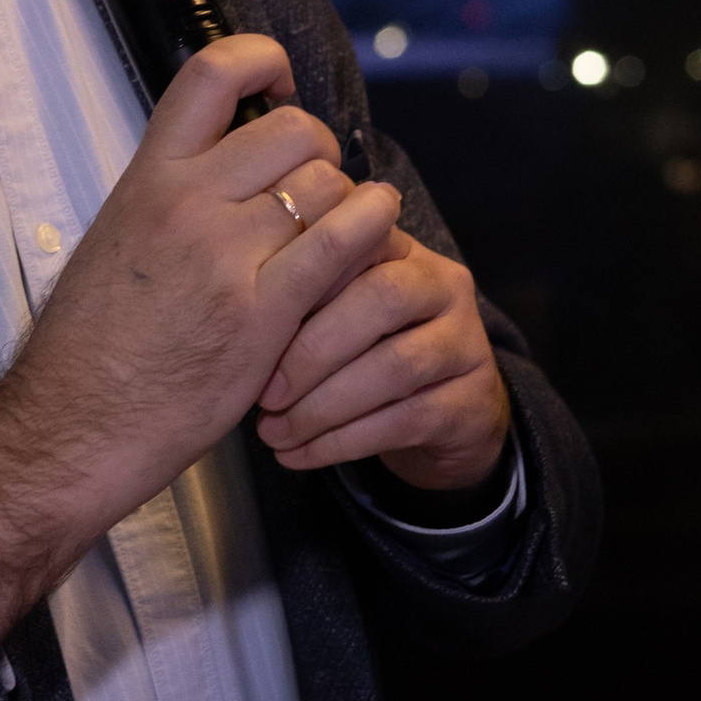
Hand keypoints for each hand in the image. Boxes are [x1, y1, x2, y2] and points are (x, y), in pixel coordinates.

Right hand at [0, 37, 401, 643]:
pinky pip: (343, 245)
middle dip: (321, 152)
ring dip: (350, 202)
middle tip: (317, 189)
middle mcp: (187, 202)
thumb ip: (169, 197)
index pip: (210, 73)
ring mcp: (226, 255)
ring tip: (344, 230)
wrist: (74, 424)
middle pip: (294, 129)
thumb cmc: (90, 345)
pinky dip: (372, 233)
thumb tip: (226, 168)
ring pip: (328, 185)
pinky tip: (374, 241)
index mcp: (145, 177)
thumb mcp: (113, 239)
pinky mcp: (264, 312)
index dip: (260, 59)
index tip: (278, 84)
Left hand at [253, 227, 509, 490]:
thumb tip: (230, 312)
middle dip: (311, 351)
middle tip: (263, 394)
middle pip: (380, 299)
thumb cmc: (368, 349)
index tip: (247, 331)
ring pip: (394, 367)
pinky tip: (299, 455)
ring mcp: (466, 341)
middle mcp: (442, 284)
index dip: (299, 287)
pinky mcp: (470, 400)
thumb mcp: (334, 312)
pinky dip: (342, 441)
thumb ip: (298, 295)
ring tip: (273, 433)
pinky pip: (403, 419)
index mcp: (399, 248)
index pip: (351, 246)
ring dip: (322, 406)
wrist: (444, 413)